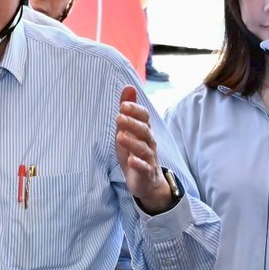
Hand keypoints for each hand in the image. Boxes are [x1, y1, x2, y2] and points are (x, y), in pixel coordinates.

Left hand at [115, 86, 171, 213]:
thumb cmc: (135, 152)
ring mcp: (149, 158)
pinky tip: (130, 160)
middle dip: (132, 123)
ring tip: (120, 137)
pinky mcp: (146, 173)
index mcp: (145, 131)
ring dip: (132, 142)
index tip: (123, 105)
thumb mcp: (128, 130)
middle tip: (119, 117)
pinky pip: (144, 167)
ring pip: (143, 149)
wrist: (147, 182)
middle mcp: (149, 143)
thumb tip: (129, 87)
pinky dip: (138, 164)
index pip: (144, 117)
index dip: (135, 110)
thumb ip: (128, 111)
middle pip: (144, 131)